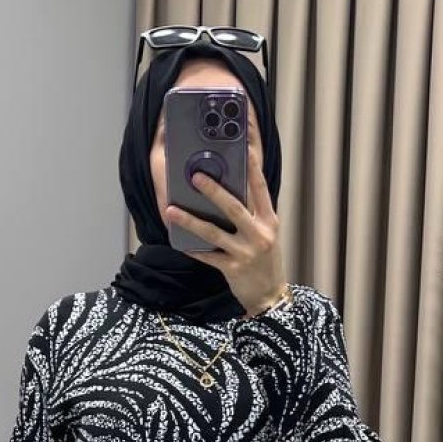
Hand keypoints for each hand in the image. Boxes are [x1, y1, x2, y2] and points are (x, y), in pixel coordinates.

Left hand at [164, 109, 286, 314]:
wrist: (270, 296)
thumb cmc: (266, 261)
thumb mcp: (266, 232)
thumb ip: (252, 212)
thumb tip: (228, 189)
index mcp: (269, 220)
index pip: (260, 187)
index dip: (252, 165)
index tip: (243, 144)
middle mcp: (259, 234)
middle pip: (234, 207)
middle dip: (214, 190)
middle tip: (195, 175)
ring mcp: (246, 252)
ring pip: (214, 232)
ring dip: (190, 220)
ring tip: (171, 210)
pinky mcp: (233, 269)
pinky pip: (208, 257)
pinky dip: (193, 249)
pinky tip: (178, 241)